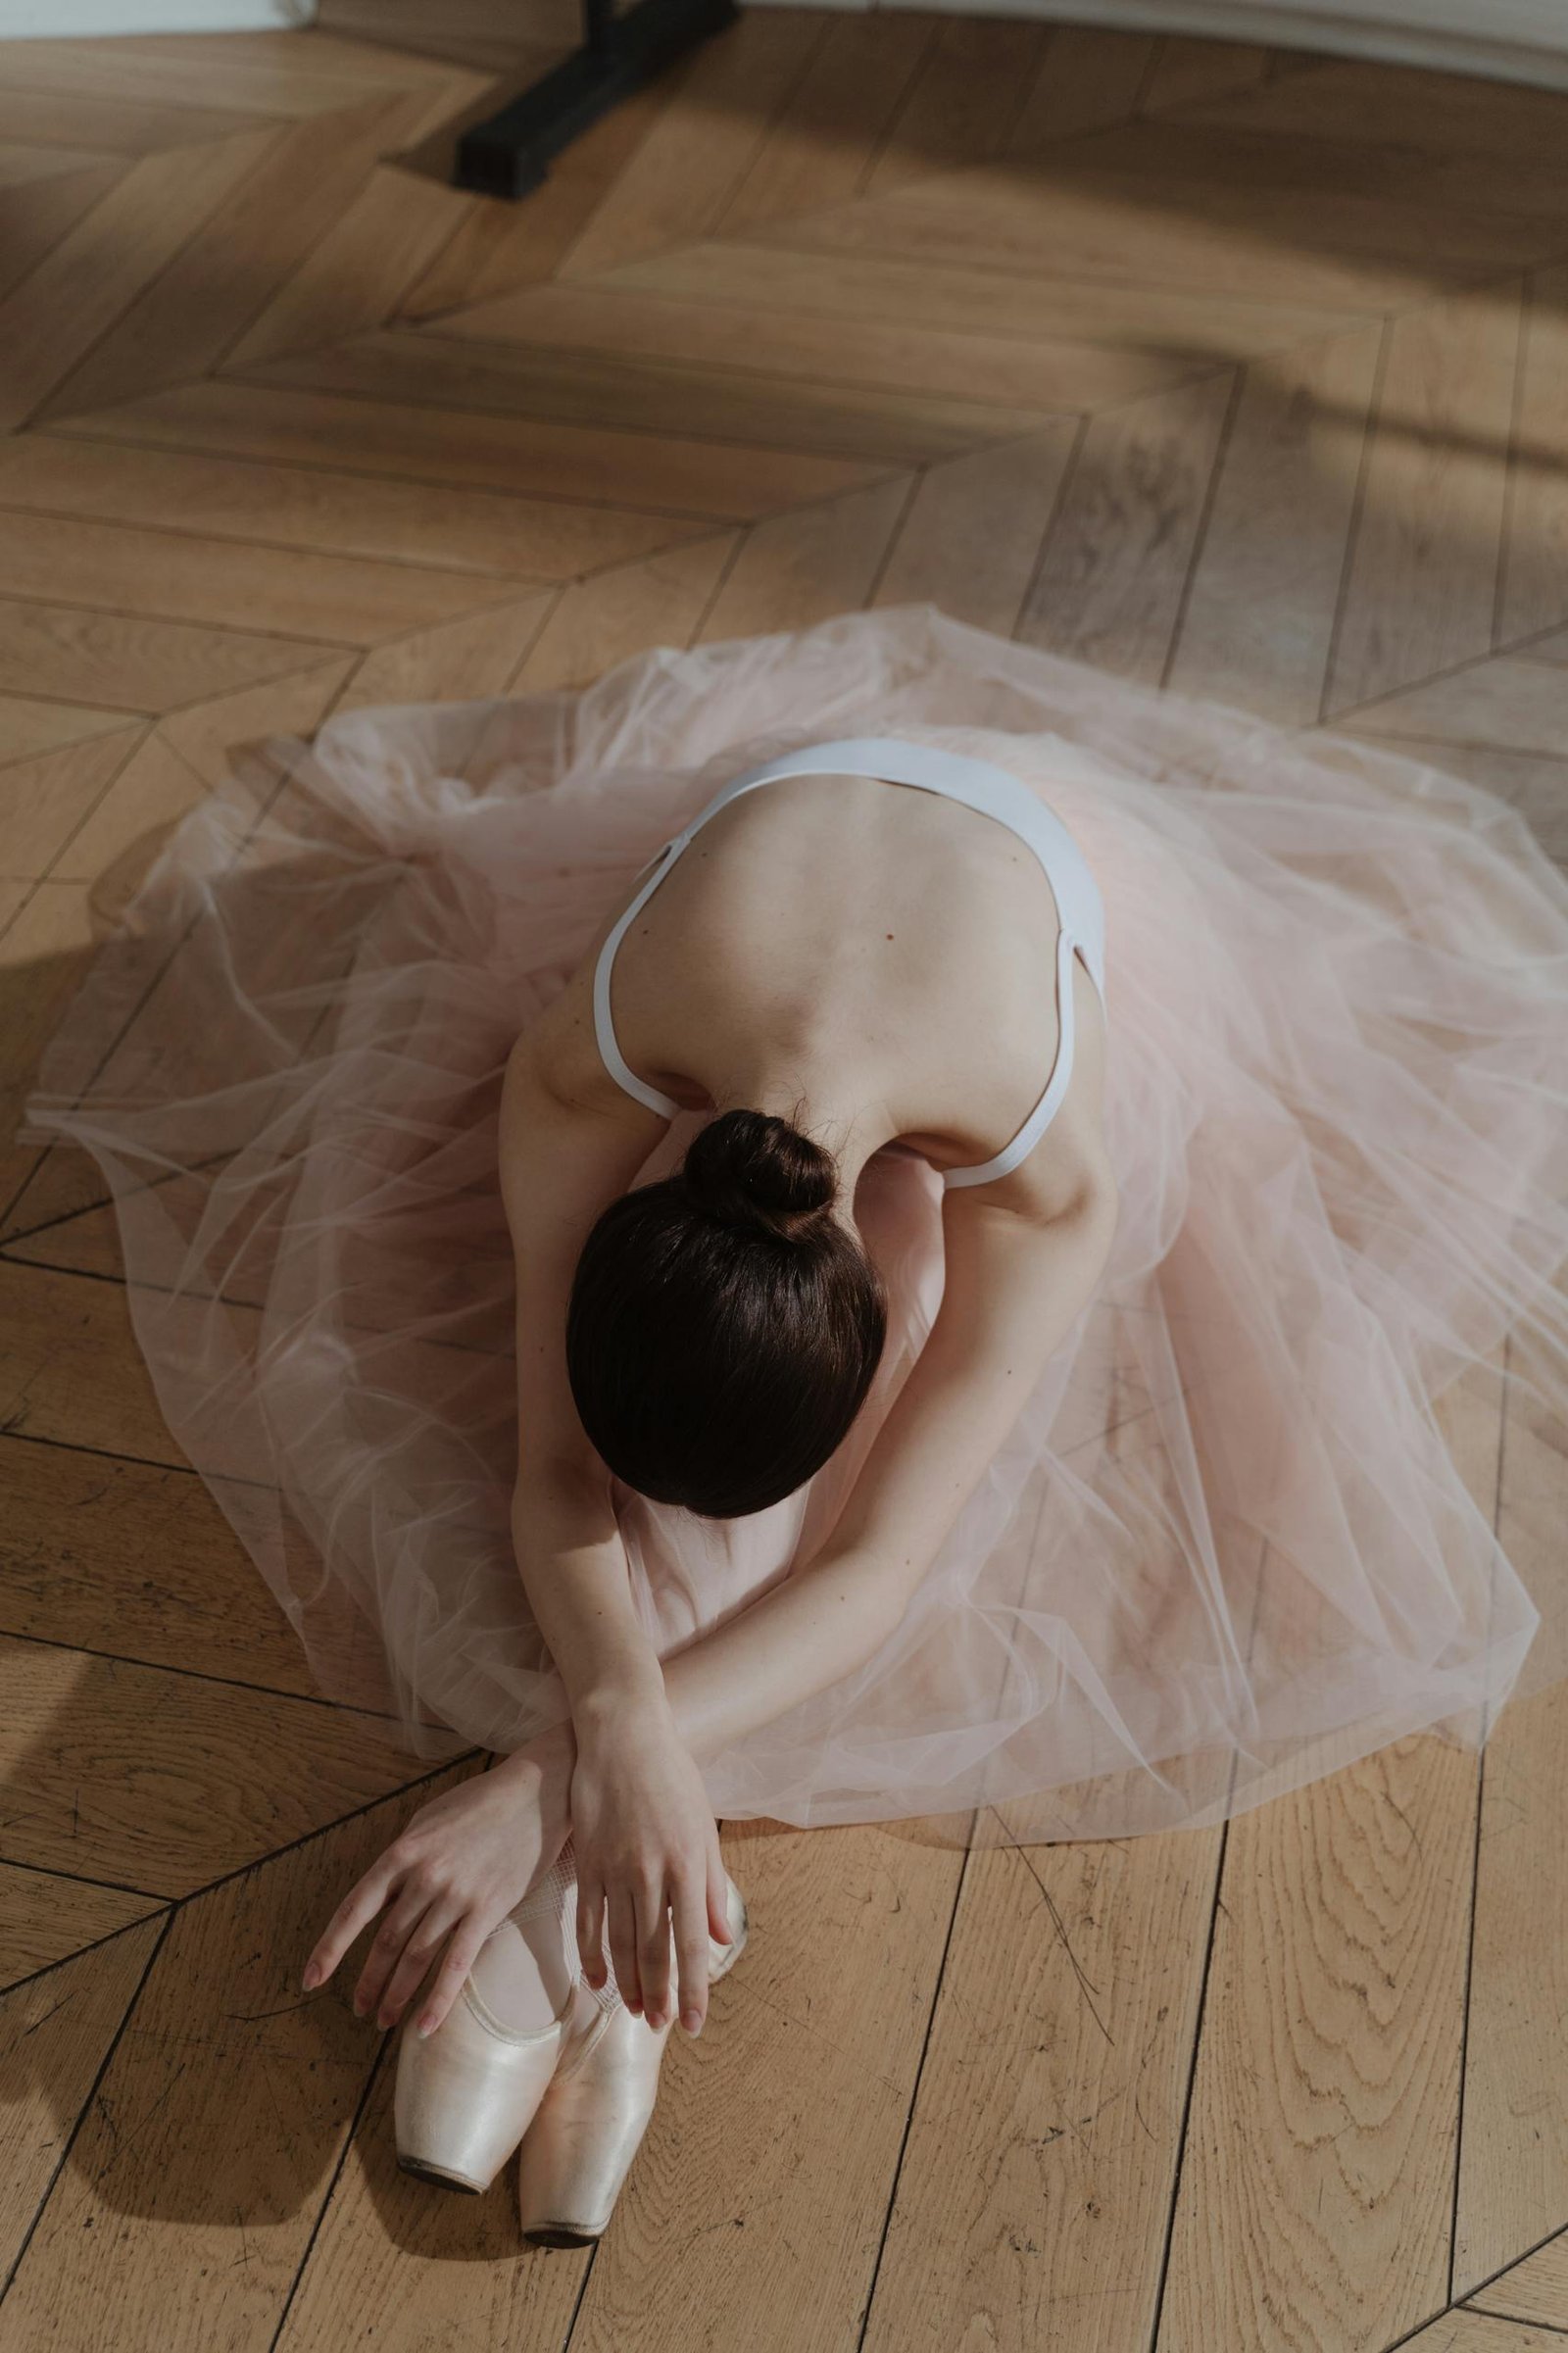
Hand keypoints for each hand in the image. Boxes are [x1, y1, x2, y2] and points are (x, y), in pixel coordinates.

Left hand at [300, 1717, 575, 2037]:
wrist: (537, 1792)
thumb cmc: (480, 1802)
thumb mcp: (429, 1818)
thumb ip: (404, 1857)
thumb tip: (385, 1893)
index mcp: (402, 1853)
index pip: (355, 1909)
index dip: (330, 1948)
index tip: (311, 1979)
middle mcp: (423, 1877)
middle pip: (387, 1941)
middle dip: (368, 1981)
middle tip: (359, 2009)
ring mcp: (456, 1895)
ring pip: (416, 1957)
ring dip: (396, 1995)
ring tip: (384, 2020)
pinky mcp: (488, 1909)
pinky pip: (457, 1963)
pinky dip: (439, 1999)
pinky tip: (425, 2027)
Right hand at [568, 1691, 730, 2036]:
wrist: (624, 1737)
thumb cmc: (673, 1781)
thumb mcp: (704, 1829)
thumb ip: (712, 1886)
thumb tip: (723, 1937)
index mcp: (688, 1865)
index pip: (693, 1942)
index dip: (694, 1988)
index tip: (694, 2024)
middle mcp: (652, 1871)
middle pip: (653, 1950)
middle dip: (661, 1994)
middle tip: (663, 2026)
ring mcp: (615, 1868)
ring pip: (618, 1941)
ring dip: (627, 1983)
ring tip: (635, 2011)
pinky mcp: (587, 1862)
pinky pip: (586, 1919)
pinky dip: (590, 1955)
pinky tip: (596, 1980)